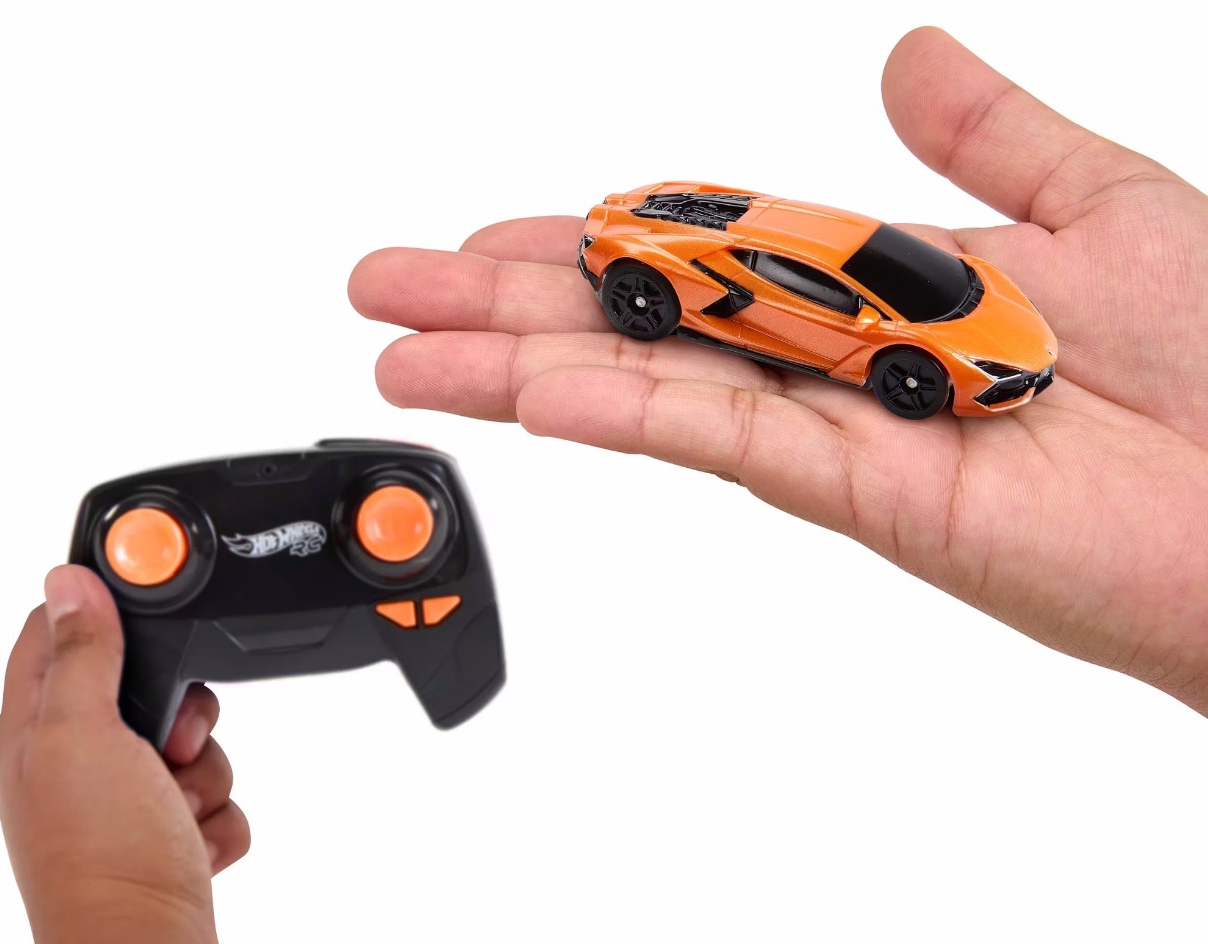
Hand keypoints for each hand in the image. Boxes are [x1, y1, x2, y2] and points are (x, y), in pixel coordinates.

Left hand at [0, 565, 249, 943]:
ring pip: (193, 742)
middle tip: (173, 742)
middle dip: (184, 712)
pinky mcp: (165, 834)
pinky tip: (189, 843)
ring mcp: (122, 802)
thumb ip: (81, 656)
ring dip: (206, 773)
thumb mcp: (85, 736)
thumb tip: (68, 582)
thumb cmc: (104, 860)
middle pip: (148, 688)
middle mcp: (76, 764)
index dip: (104, 617)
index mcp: (37, 731)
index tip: (149, 622)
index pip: (59, 635)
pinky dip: (216, 818)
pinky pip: (215, 794)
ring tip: (178, 810)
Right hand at [347, 27, 1207, 715]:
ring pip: (653, 380)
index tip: (494, 231)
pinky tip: (535, 395)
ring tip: (407, 354)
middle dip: (505, 298)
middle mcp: (840, 357)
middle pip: (642, 315)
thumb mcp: (1103, 204)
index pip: (699, 249)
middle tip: (388, 288)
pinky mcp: (865, 494)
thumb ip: (989, 139)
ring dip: (522, 364)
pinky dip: (629, 410)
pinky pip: (726, 437)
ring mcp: (841, 428)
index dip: (589, 235)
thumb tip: (909, 56)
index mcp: (882, 282)